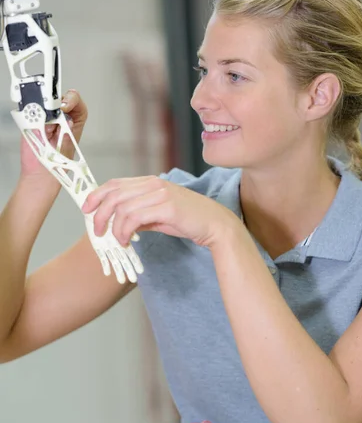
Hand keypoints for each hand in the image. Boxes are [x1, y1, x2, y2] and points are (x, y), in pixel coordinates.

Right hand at [20, 89, 87, 179]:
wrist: (40, 175)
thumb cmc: (57, 164)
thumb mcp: (67, 148)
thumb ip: (67, 133)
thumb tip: (67, 121)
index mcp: (73, 123)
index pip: (77, 104)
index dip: (73, 101)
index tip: (65, 106)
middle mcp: (59, 119)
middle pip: (59, 100)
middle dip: (55, 103)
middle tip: (52, 109)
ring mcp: (45, 119)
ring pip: (43, 103)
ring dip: (42, 110)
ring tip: (44, 126)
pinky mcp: (31, 121)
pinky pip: (29, 111)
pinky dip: (30, 114)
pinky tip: (35, 125)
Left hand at [81, 175, 238, 248]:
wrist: (214, 224)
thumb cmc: (188, 220)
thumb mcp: (159, 214)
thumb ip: (139, 214)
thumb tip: (119, 223)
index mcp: (150, 182)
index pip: (115, 183)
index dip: (96, 194)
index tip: (86, 209)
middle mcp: (153, 184)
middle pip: (114, 195)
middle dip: (99, 214)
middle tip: (97, 231)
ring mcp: (160, 194)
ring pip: (122, 208)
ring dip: (114, 227)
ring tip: (117, 241)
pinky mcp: (166, 207)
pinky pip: (134, 218)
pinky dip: (125, 231)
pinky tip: (126, 240)